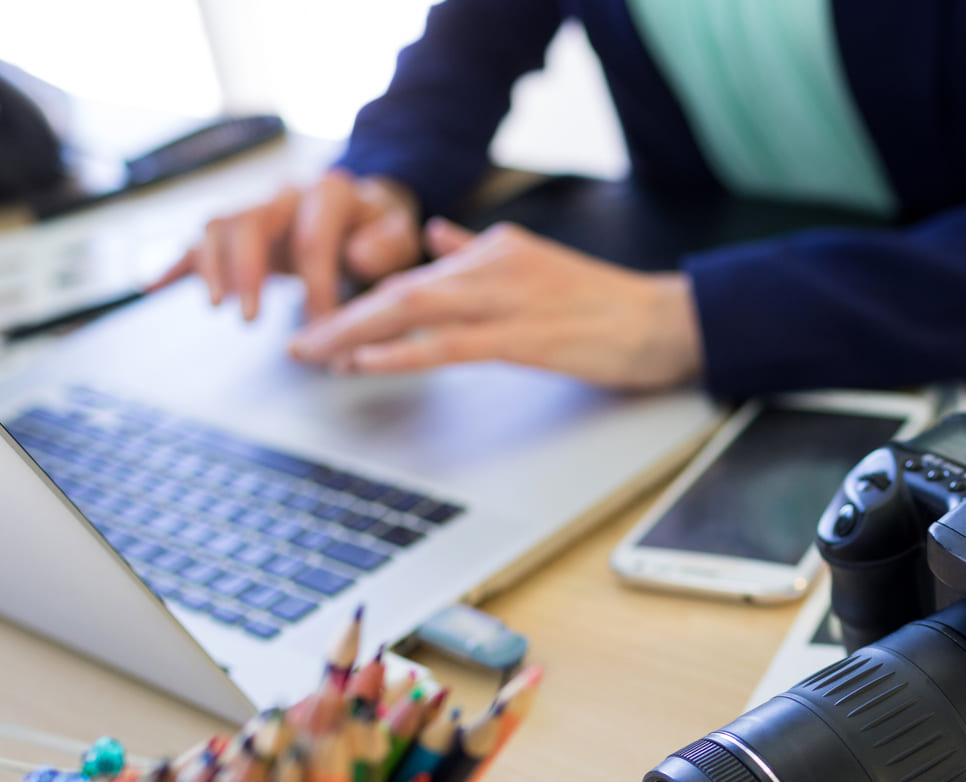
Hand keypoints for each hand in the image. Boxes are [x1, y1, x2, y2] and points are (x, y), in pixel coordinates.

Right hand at [151, 170, 422, 321]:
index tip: (324, 328)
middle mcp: (284, 194)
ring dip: (213, 267)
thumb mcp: (400, 234)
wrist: (364, 211)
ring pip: (218, 225)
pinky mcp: (237, 233)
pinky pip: (198, 242)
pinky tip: (152, 286)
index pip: (314, 240)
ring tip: (218, 308)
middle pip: (248, 221)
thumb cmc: (381, 231)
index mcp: (329, 194)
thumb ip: (387, 244)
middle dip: (246, 270)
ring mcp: (256, 210)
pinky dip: (175, 263)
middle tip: (249, 318)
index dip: (317, 287)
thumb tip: (356, 256)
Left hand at [285, 220, 703, 390]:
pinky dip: (402, 352)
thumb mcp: (537, 266)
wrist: (664, 322)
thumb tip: (437, 236)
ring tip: (315, 354)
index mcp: (495, 248)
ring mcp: (508, 299)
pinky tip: (366, 362)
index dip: (366, 300)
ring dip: (356, 334)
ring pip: (413, 311)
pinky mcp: (524, 336)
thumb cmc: (607, 306)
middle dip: (343, 316)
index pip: (415, 274)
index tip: (327, 324)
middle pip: (401, 290)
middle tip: (300, 341)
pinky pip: (449, 344)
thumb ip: (480, 251)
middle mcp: (494, 263)